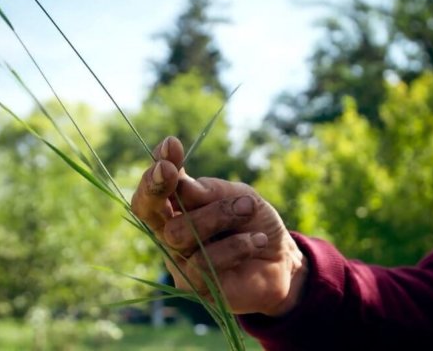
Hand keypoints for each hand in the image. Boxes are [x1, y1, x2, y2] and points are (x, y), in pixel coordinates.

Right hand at [131, 137, 307, 315]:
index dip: (154, 170)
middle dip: (162, 186)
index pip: (153, 191)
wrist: (282, 260)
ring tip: (248, 208)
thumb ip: (210, 191)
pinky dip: (236, 245)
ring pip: (180, 233)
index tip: (169, 145)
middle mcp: (172, 234)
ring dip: (217, 214)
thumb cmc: (255, 222)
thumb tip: (181, 184)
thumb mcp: (239, 196)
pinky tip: (257, 240)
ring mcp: (181, 262)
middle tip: (172, 170)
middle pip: (150, 211)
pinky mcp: (196, 287)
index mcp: (178, 209)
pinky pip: (204, 262)